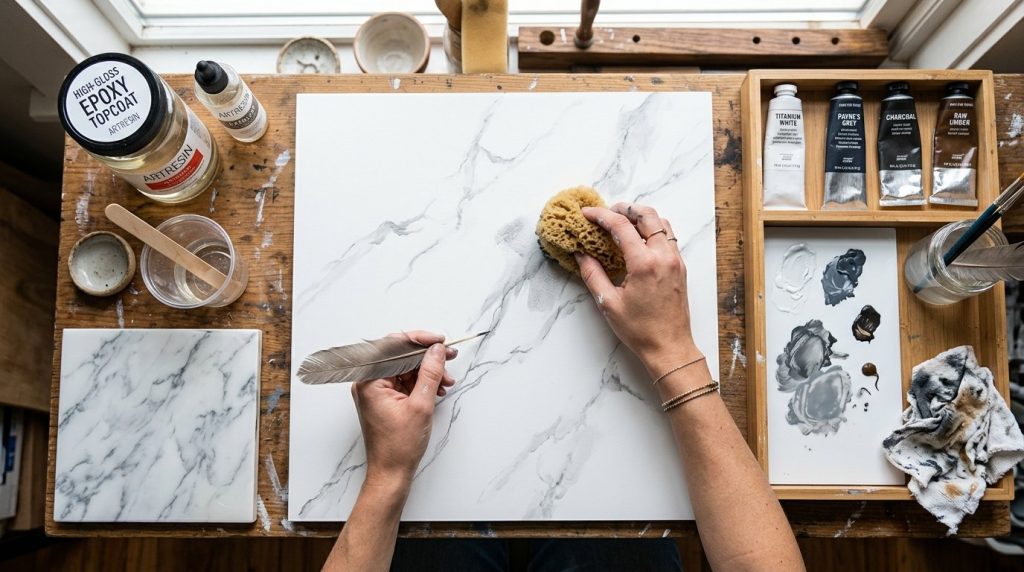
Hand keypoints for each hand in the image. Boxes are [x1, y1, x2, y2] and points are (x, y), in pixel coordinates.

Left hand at [351, 331, 456, 489]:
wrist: (391, 472)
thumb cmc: (399, 446)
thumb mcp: (421, 405)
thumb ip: (430, 373)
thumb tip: (437, 350)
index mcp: (370, 381)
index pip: (393, 346)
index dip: (419, 340)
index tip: (439, 341)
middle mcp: (369, 382)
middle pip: (400, 356)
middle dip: (427, 357)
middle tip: (449, 357)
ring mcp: (376, 391)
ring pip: (405, 368)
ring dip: (428, 371)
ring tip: (447, 380)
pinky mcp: (384, 399)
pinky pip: (404, 381)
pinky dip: (422, 382)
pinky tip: (438, 388)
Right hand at [576, 203, 701, 377]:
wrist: (669, 347)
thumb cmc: (640, 330)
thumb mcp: (607, 303)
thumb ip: (592, 273)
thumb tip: (580, 253)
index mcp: (644, 264)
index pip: (621, 226)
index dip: (601, 215)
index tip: (586, 213)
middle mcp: (664, 257)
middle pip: (647, 214)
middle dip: (624, 208)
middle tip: (605, 212)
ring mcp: (676, 260)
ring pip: (661, 222)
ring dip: (640, 216)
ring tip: (621, 222)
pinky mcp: (680, 267)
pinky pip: (668, 236)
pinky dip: (652, 229)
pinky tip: (637, 239)